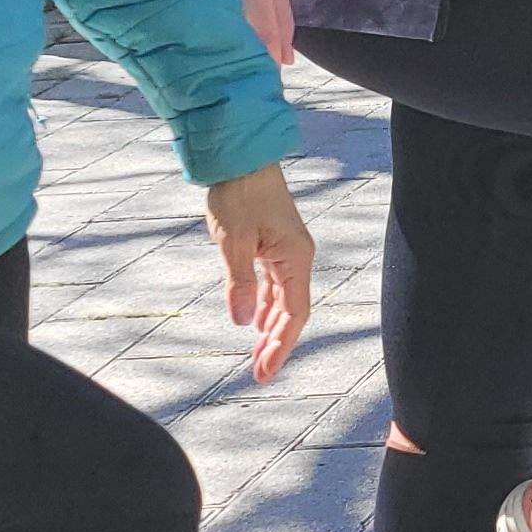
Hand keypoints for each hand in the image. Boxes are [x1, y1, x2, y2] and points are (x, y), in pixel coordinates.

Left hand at [202, 164, 312, 383]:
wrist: (242, 158)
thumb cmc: (239, 195)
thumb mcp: (233, 242)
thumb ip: (239, 284)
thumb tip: (242, 324)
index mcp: (296, 259)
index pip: (294, 314)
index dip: (281, 346)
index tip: (265, 372)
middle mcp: (297, 258)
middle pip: (291, 311)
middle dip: (276, 343)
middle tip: (259, 373)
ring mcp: (287, 252)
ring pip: (283, 299)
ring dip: (270, 327)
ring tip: (257, 355)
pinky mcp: (274, 245)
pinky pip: (274, 284)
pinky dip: (264, 305)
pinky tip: (254, 320)